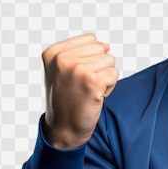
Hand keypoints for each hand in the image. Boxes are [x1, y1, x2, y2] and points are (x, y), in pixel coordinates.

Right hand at [42, 34, 118, 149]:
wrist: (63, 128)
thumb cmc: (66, 99)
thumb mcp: (61, 70)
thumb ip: (79, 52)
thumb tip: (106, 45)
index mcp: (53, 52)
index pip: (90, 39)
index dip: (90, 58)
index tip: (77, 76)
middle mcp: (62, 58)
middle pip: (101, 49)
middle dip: (99, 67)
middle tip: (84, 85)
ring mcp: (77, 69)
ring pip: (110, 61)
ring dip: (105, 77)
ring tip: (89, 90)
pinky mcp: (92, 81)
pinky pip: (114, 74)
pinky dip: (109, 87)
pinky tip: (95, 97)